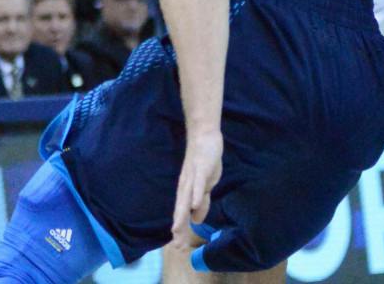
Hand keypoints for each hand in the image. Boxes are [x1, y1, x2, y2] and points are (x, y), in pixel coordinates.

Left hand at [171, 130, 222, 251]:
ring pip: (185, 197)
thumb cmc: (205, 160)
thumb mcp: (206, 185)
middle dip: (179, 227)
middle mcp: (186, 185)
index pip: (183, 213)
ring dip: (181, 214)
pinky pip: (197, 182)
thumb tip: (196, 220)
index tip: (179, 248)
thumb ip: (201, 201)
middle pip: (181, 209)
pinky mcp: (201, 167)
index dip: (181, 230)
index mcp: (187, 190)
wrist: (205, 135)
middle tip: (177, 246)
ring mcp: (192, 176)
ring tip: (177, 230)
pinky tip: (193, 205)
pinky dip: (195, 193)